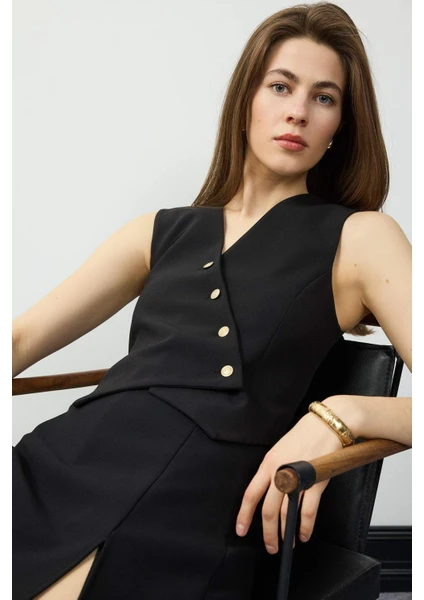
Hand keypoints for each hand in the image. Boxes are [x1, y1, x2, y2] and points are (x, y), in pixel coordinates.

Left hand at [235, 409, 343, 553]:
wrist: (327, 424)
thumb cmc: (305, 435)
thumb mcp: (281, 449)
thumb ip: (274, 470)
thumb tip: (268, 491)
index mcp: (268, 463)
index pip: (250, 494)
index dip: (244, 515)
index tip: (241, 529)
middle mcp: (280, 472)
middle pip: (268, 510)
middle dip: (268, 532)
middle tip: (270, 546)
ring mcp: (298, 478)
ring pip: (286, 513)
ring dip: (286, 533)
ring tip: (287, 544)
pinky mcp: (315, 482)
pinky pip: (308, 511)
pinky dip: (305, 526)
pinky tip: (303, 534)